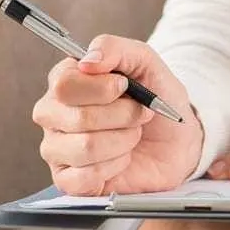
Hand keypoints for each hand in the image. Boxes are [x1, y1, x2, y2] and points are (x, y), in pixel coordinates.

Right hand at [32, 34, 203, 196]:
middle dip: (123, 116)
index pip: (64, 84)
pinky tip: (121, 158)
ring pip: (85, 148)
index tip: (125, 87)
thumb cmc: (156, 97)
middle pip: (78, 118)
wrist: (176, 138)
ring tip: (132, 134)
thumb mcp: (145, 61)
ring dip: (123, 141)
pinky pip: (83, 178)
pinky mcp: (66, 180)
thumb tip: (87, 61)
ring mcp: (56, 148)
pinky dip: (115, 166)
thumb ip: (116, 49)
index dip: (102, 89)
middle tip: (139, 113)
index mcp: (65, 79)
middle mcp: (53, 113)